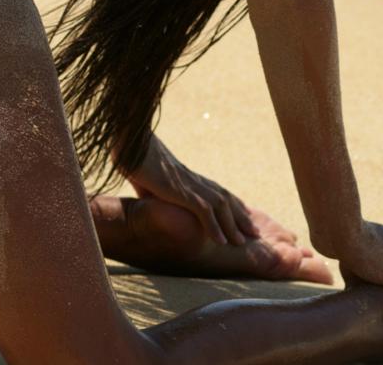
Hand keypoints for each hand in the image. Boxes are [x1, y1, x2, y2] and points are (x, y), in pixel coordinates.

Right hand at [123, 135, 259, 246]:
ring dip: (232, 225)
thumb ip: (152, 189)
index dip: (230, 204)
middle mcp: (193, 179)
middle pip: (224, 198)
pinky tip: (221, 241)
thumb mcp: (145, 177)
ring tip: (242, 243)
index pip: (216, 190)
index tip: (242, 215)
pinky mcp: (180, 190)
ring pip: (220, 206)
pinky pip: (204, 211)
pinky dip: (214, 226)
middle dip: (240, 216)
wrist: (130, 140)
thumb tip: (149, 196)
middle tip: (253, 232)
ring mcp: (188, 184)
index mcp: (186, 176)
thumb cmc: (133, 155)